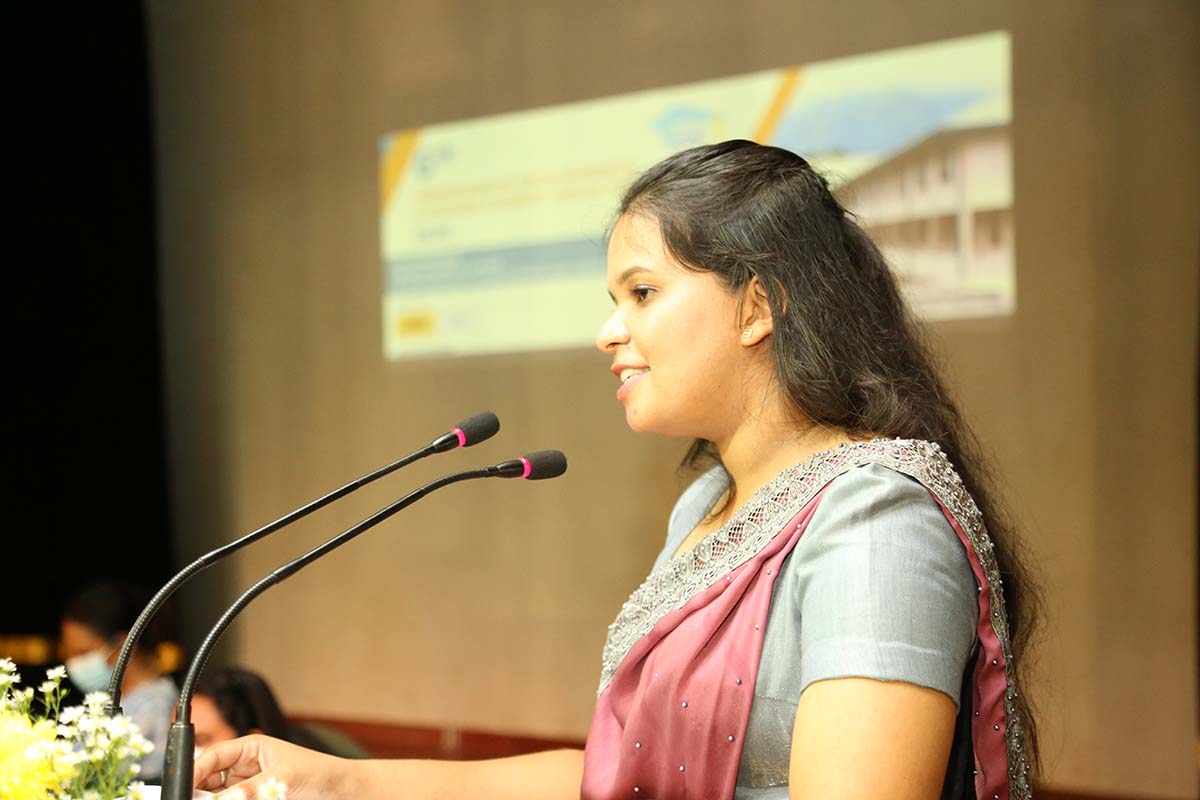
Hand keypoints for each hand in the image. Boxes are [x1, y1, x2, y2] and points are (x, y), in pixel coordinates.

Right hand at [193, 734, 354, 798]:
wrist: (342, 792)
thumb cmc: (319, 774)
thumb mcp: (282, 780)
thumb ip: (250, 790)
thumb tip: (222, 798)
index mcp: (251, 748)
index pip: (214, 756)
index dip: (195, 770)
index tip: (183, 787)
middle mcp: (246, 767)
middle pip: (210, 780)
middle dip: (200, 791)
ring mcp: (249, 786)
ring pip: (219, 795)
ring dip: (212, 799)